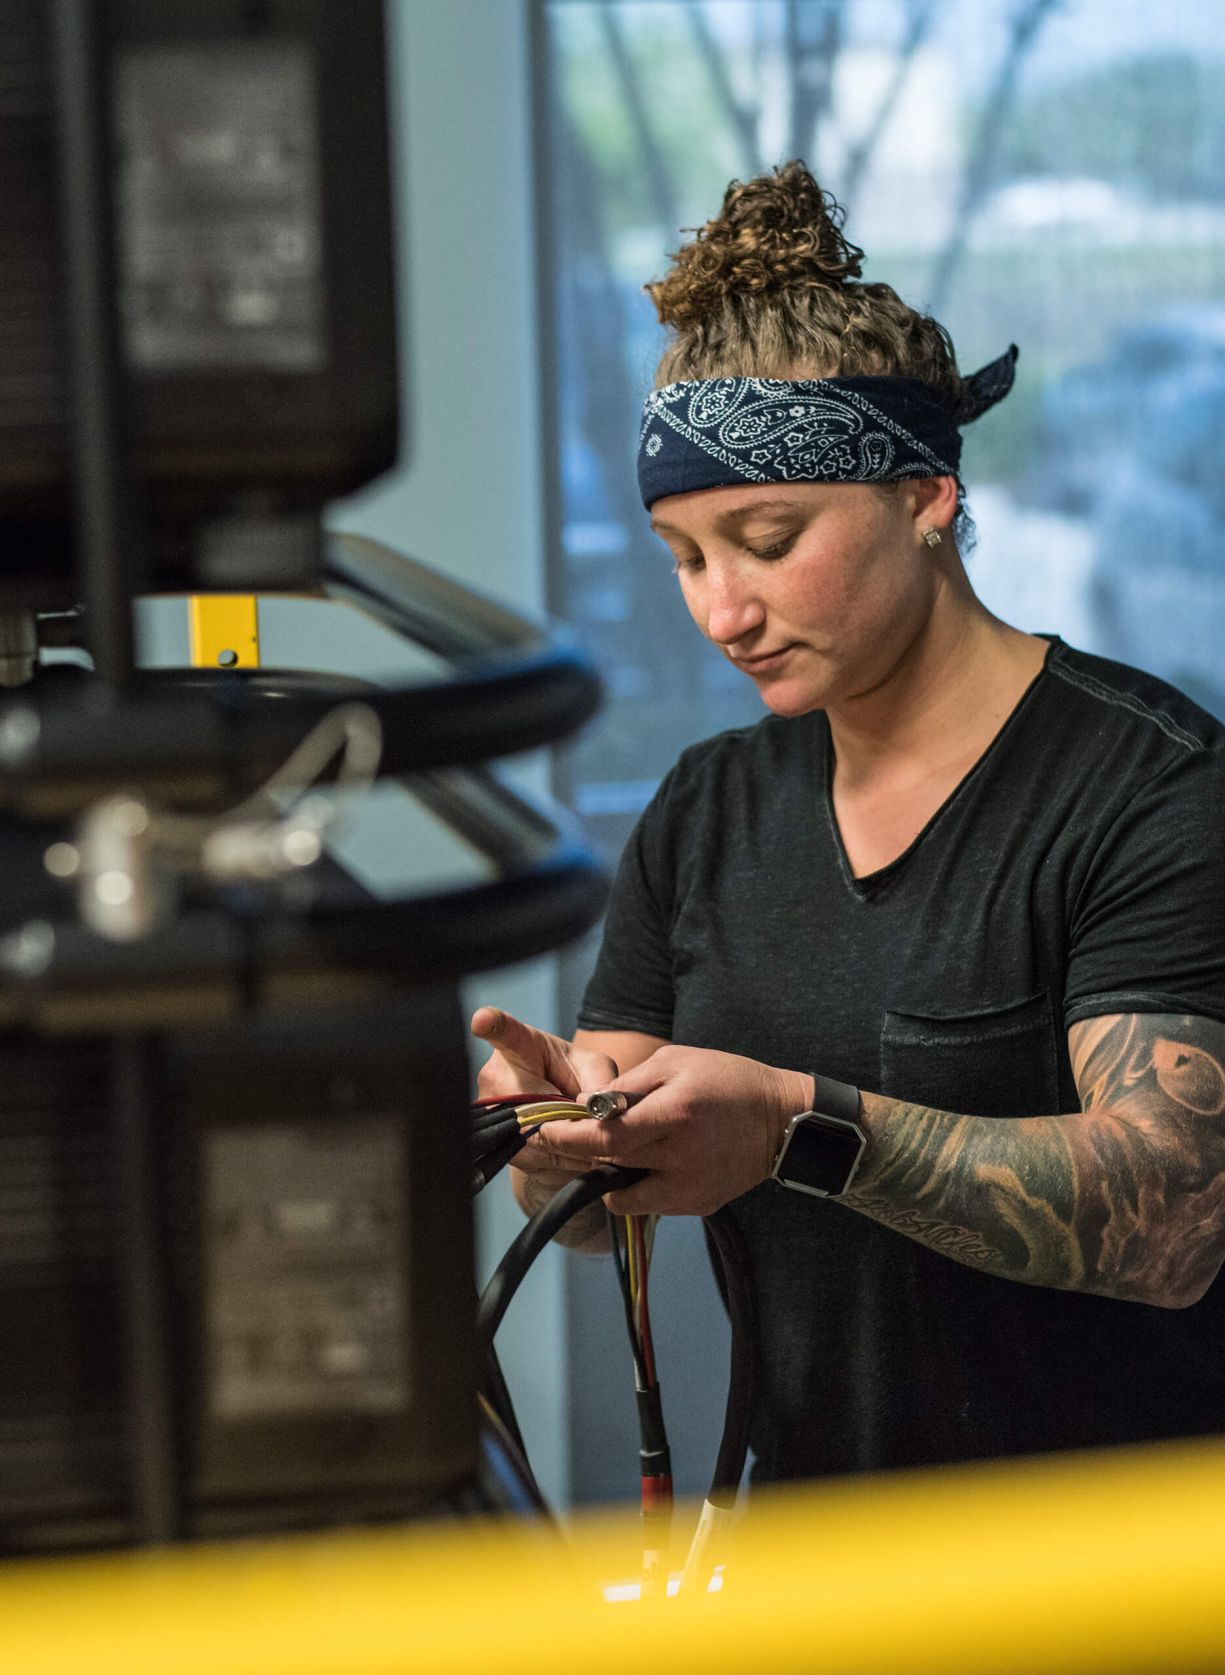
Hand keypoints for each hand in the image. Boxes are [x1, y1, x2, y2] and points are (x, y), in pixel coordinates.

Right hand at [470, 1006, 619, 1178]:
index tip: (483, 1020)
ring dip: (569, 1141)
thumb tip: (597, 1106)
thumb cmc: (573, 1079)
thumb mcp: (594, 1070)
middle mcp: (495, 1076)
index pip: (504, 1032)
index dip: (492, 1025)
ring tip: (580, 1129)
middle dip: (569, 1118)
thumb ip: (602, 1081)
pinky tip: (569, 1145)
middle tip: (587, 1115)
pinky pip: (536, 1158)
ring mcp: (490, 1112)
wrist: (555, 1115)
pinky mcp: (496, 1144)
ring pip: (537, 1137)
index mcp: (519, 1046)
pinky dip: (562, 1157)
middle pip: (534, 1105)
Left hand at [513, 1044, 811, 1215]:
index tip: (541, 1131)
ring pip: (623, 1196)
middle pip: (608, 1166)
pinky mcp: (698, 1205)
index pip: (606, 1135)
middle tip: (556, 1140)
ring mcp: (690, 1188)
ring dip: (606, 1176)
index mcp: (675, 1114)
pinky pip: (650, 1203)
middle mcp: (681, 1157)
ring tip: (611, 1151)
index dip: (568, 1137)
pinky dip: (637, 1186)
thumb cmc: (727, 1080)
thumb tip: (587, 1105)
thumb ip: (629, 1085)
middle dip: (575, 1155)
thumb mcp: (676, 1061)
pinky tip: (645, 1163)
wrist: (783, 1121)